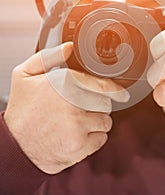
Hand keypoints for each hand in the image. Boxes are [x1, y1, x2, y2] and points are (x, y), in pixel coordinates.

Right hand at [4, 42, 128, 173]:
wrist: (14, 145)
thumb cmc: (22, 109)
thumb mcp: (25, 75)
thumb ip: (47, 57)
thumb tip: (69, 47)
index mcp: (63, 84)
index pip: (102, 85)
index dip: (114, 89)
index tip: (120, 93)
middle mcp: (73, 104)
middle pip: (105, 104)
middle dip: (97, 105)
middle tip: (81, 108)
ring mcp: (77, 126)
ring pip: (105, 121)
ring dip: (96, 122)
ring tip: (77, 122)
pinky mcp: (79, 147)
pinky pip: (101, 139)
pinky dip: (94, 138)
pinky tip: (78, 135)